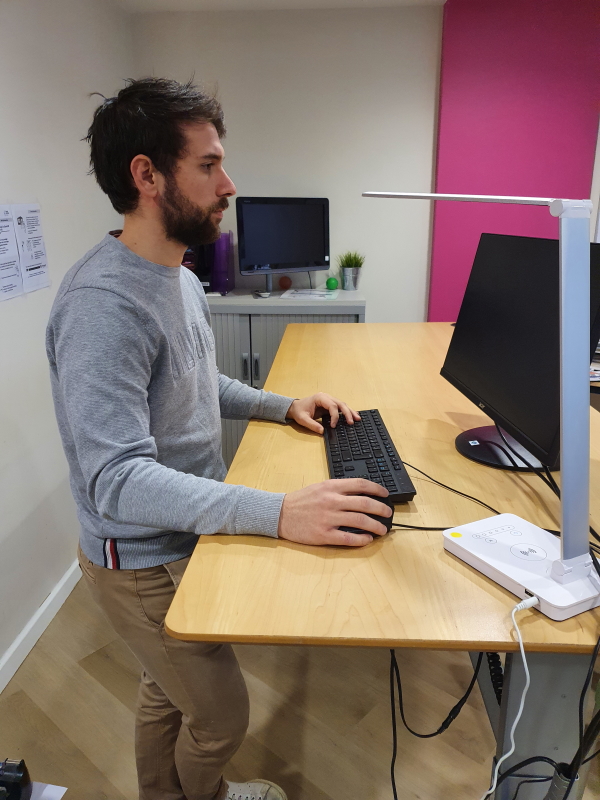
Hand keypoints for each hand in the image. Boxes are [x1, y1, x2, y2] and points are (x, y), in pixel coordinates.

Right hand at [277, 478, 391, 546]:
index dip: (377, 489)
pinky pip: (348, 538)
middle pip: (364, 503)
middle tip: (388, 513)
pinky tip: (368, 539)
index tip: (385, 494)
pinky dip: (361, 539)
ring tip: (383, 529)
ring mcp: (328, 518)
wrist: (279, 514)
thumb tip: (361, 493)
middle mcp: (331, 501)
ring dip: (375, 525)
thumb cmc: (301, 501)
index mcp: (331, 487)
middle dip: (381, 509)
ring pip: (359, 521)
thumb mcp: (320, 487)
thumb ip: (339, 489)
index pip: (360, 484)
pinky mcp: (323, 534)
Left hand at [286, 392, 359, 433]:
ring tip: (357, 419)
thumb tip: (322, 431)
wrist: (295, 407)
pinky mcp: (330, 405)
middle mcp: (326, 397)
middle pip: (340, 404)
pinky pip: (340, 408)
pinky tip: (353, 416)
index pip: (332, 406)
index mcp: (320, 398)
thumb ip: (312, 425)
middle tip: (352, 422)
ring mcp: (329, 400)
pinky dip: (347, 412)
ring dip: (350, 412)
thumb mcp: (303, 419)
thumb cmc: (299, 411)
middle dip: (347, 413)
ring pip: (342, 405)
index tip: (333, 426)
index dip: (335, 416)